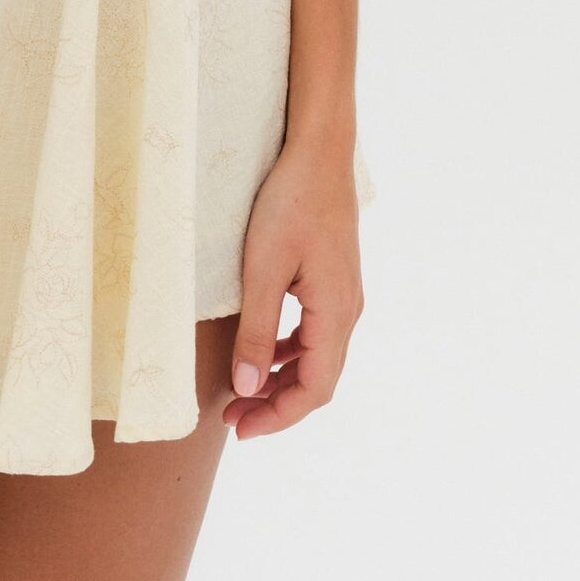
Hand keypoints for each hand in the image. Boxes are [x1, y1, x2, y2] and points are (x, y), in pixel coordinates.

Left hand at [224, 133, 362, 436]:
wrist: (317, 150)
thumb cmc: (290, 203)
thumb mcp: (263, 269)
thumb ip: (256, 331)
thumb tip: (248, 388)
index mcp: (336, 314)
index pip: (315, 389)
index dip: (279, 417)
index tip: (240, 429)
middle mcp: (347, 310)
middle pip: (318, 378)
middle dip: (276, 404)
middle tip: (232, 417)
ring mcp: (343, 294)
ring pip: (315, 356)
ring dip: (280, 379)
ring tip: (241, 391)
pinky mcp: (332, 277)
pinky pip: (313, 331)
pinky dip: (286, 350)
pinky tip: (261, 350)